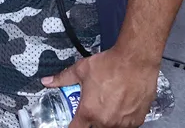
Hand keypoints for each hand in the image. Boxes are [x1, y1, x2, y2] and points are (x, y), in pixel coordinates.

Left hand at [43, 48, 157, 126]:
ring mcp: (123, 123)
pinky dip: (121, 118)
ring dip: (106, 118)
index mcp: (89, 112)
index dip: (73, 125)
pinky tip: (120, 104)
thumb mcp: (80, 70)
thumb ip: (62, 79)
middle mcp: (106, 122)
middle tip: (93, 105)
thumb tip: (47, 81)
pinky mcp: (137, 121)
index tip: (73, 122)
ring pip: (110, 126)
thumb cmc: (109, 65)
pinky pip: (125, 125)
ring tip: (107, 102)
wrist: (135, 62)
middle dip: (91, 118)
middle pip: (94, 127)